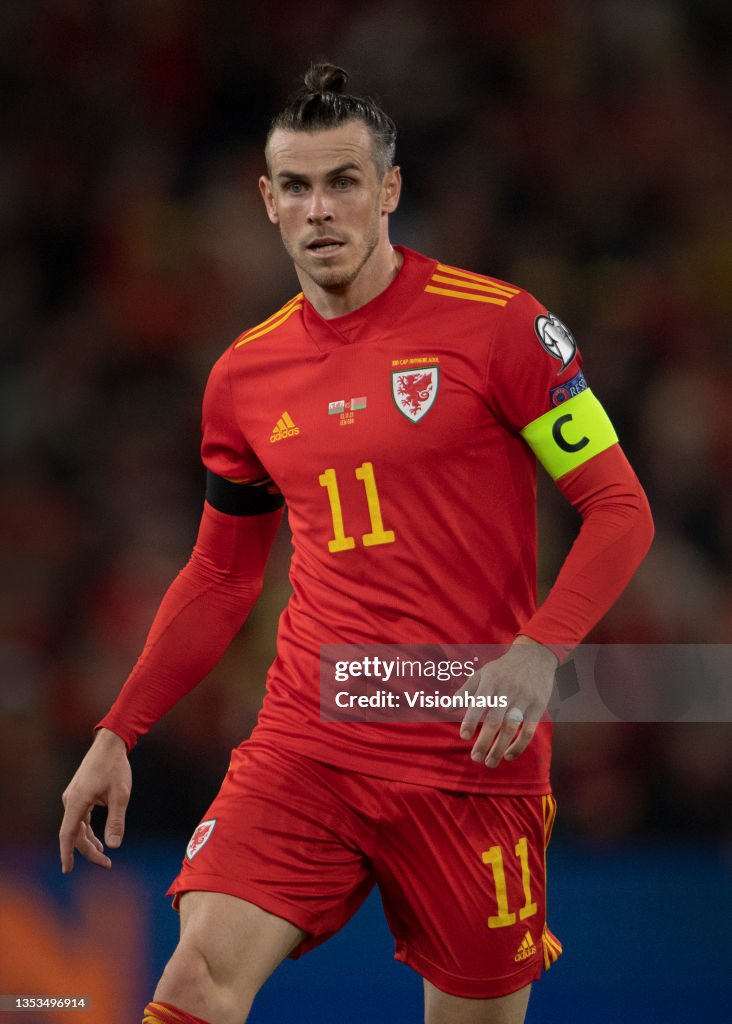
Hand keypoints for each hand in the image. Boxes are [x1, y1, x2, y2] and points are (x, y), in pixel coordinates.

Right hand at [59, 728, 131, 873]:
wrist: (111, 743)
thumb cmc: (116, 767)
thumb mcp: (120, 795)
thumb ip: (116, 821)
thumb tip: (114, 846)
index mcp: (77, 801)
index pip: (68, 834)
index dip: (67, 854)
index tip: (67, 871)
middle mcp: (71, 800)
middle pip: (74, 833)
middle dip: (88, 851)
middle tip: (106, 864)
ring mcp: (74, 797)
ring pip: (77, 826)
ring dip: (88, 841)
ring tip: (103, 855)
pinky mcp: (80, 794)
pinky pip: (80, 818)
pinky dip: (88, 830)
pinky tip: (97, 838)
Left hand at [459, 637, 556, 767]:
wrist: (535, 656)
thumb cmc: (503, 669)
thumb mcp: (482, 674)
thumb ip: (465, 692)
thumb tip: (446, 709)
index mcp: (491, 681)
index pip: (479, 703)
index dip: (471, 720)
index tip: (464, 737)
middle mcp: (507, 690)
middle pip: (495, 720)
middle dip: (485, 741)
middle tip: (475, 758)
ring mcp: (524, 699)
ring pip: (511, 728)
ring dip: (500, 748)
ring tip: (490, 763)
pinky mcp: (538, 706)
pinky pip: (529, 730)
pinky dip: (519, 745)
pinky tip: (508, 755)